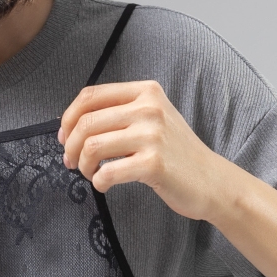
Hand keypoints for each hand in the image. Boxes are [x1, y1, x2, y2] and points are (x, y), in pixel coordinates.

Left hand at [58, 80, 229, 220]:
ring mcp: (152, 135)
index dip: (68, 117)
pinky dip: (98, 182)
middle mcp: (149, 108)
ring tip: (89, 174)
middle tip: (72, 162)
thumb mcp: (155, 118)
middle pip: (86, 122)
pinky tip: (104, 185)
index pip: (91, 96)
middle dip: (71, 146)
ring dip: (83, 165)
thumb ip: (122, 112)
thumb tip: (74, 124)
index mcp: (146, 92)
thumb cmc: (177, 153)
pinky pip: (107, 172)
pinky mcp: (153, 164)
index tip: (65, 136)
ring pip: (92, 146)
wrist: (211, 180)